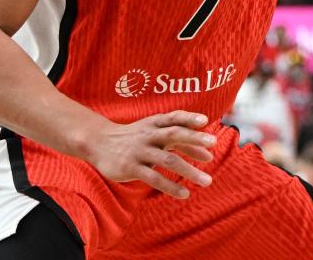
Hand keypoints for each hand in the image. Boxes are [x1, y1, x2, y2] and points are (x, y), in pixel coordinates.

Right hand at [83, 110, 215, 197]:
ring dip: (190, 171)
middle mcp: (149, 135)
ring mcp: (140, 151)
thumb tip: (208, 154)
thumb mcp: (155, 132)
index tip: (205, 121)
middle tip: (214, 145)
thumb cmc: (136, 137)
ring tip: (207, 181)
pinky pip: (154, 178)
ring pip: (168, 160)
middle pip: (174, 134)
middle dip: (194, 139)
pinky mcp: (132, 168)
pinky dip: (171, 186)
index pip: (175, 118)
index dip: (189, 118)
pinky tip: (184, 194)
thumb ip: (181, 142)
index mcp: (155, 123)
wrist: (99, 143)